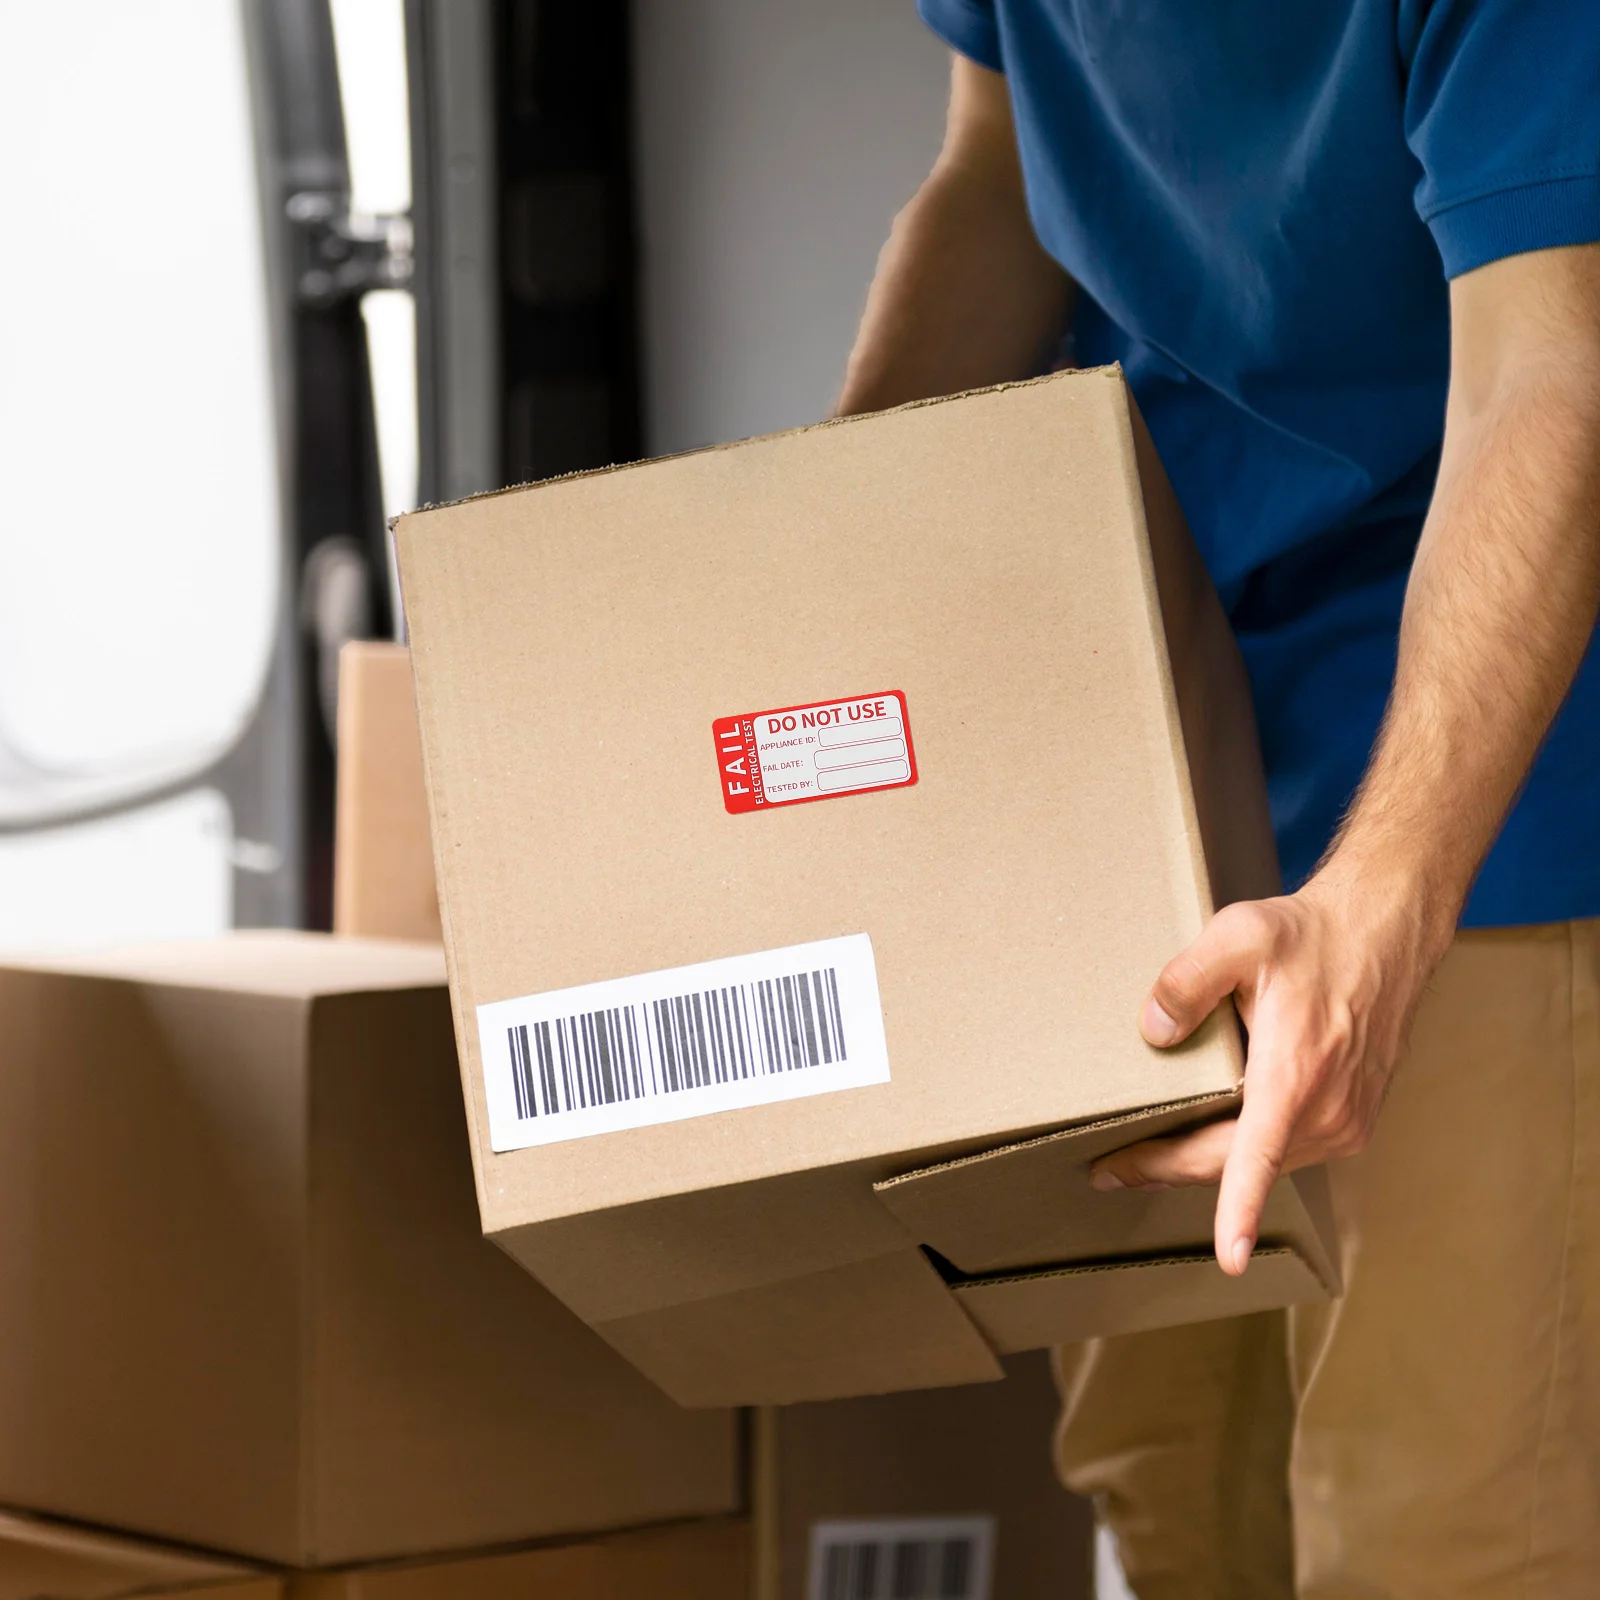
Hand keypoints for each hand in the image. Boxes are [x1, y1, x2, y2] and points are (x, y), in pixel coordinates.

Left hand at [1088, 866, 1447, 1274]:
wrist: (1385, 932)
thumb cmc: (1314, 934)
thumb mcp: (1240, 935)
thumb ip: (1186, 980)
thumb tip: (1153, 1031)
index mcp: (1296, 1073)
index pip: (1259, 1157)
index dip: (1241, 1211)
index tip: (1230, 1257)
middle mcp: (1327, 1110)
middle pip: (1233, 1164)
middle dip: (1167, 1171)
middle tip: (1110, 1171)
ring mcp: (1344, 1121)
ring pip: (1259, 1164)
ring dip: (1204, 1166)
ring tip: (1146, 1157)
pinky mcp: (1351, 1121)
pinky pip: (1285, 1153)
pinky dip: (1243, 1155)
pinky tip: (1209, 1138)